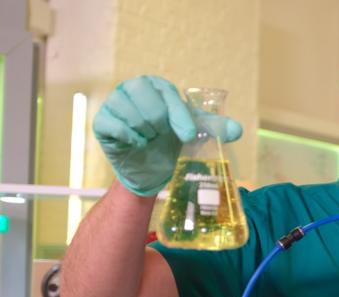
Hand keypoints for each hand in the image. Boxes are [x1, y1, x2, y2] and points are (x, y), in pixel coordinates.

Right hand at [93, 75, 242, 196]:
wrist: (149, 169)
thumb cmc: (170, 144)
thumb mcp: (194, 133)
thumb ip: (214, 127)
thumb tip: (237, 129)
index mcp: (156, 85)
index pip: (167, 93)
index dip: (179, 117)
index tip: (187, 136)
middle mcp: (132, 88)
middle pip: (149, 105)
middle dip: (161, 126)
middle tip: (161, 136)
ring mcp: (114, 103)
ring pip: (133, 116)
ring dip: (146, 134)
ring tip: (149, 139)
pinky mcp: (101, 122)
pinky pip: (116, 127)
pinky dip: (131, 139)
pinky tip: (137, 144)